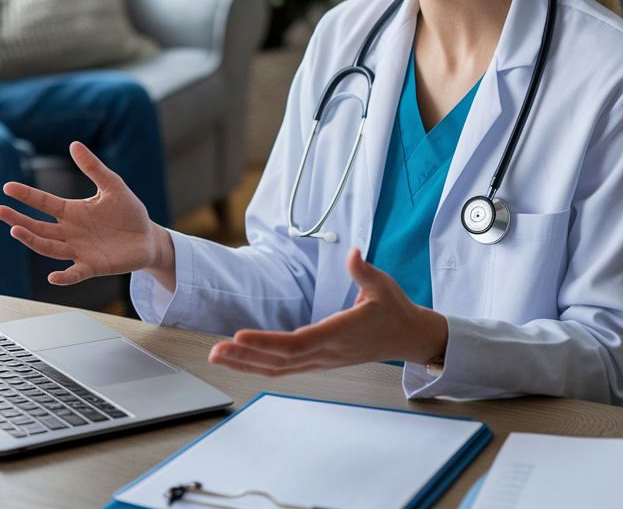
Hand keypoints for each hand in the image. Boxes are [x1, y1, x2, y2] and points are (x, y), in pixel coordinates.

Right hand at [0, 142, 174, 286]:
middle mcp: (70, 232)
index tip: (7, 188)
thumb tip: (74, 144)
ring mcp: (79, 250)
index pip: (43, 202)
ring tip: (16, 231)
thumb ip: (93, 168)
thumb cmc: (128, 212)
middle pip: (38, 226)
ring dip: (33, 241)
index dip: (26, 195)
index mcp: (72, 211)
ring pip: (49, 247)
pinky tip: (54, 277)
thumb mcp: (113, 186)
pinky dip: (64, 277)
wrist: (147, 238)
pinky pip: (75, 273)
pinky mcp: (93, 266)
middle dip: (18, 219)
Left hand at [207, 249, 448, 375]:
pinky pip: (285, 367)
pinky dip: (260, 365)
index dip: (266, 342)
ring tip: (217, 356)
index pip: (298, 342)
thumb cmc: (394, 310)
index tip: (239, 337)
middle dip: (245, 357)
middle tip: (214, 351)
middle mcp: (328, 352)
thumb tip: (353, 253)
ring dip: (246, 364)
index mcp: (341, 333)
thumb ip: (364, 271)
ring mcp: (323, 360)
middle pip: (280, 360)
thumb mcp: (383, 285)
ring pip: (279, 368)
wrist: (408, 337)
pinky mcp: (319, 360)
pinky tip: (240, 360)